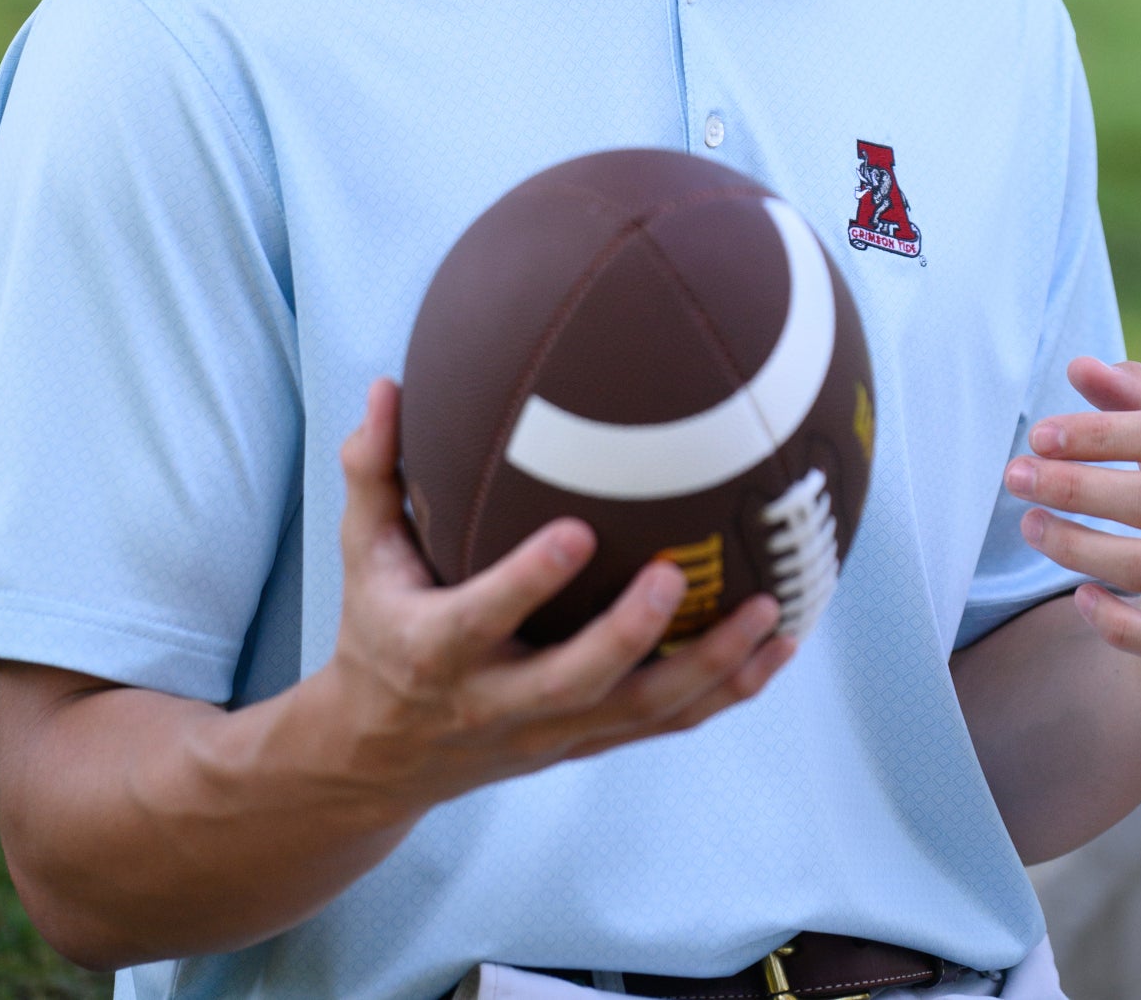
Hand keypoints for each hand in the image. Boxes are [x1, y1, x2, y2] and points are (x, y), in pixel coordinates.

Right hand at [315, 378, 792, 826]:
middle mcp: (495, 701)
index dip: (529, 582)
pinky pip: (664, 723)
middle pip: (574, 682)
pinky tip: (779, 648)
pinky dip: (726, 692)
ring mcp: (549, 732)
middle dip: (630, 635)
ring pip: (637, 713)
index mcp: (437, 650)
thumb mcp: (362, 556)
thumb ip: (373, 471)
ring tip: (769, 614)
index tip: (577, 531)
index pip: (483, 617)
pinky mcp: (586, 744)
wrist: (381, 758)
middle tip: (679, 572)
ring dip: (709, 669)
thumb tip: (386, 383)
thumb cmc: (378, 630)